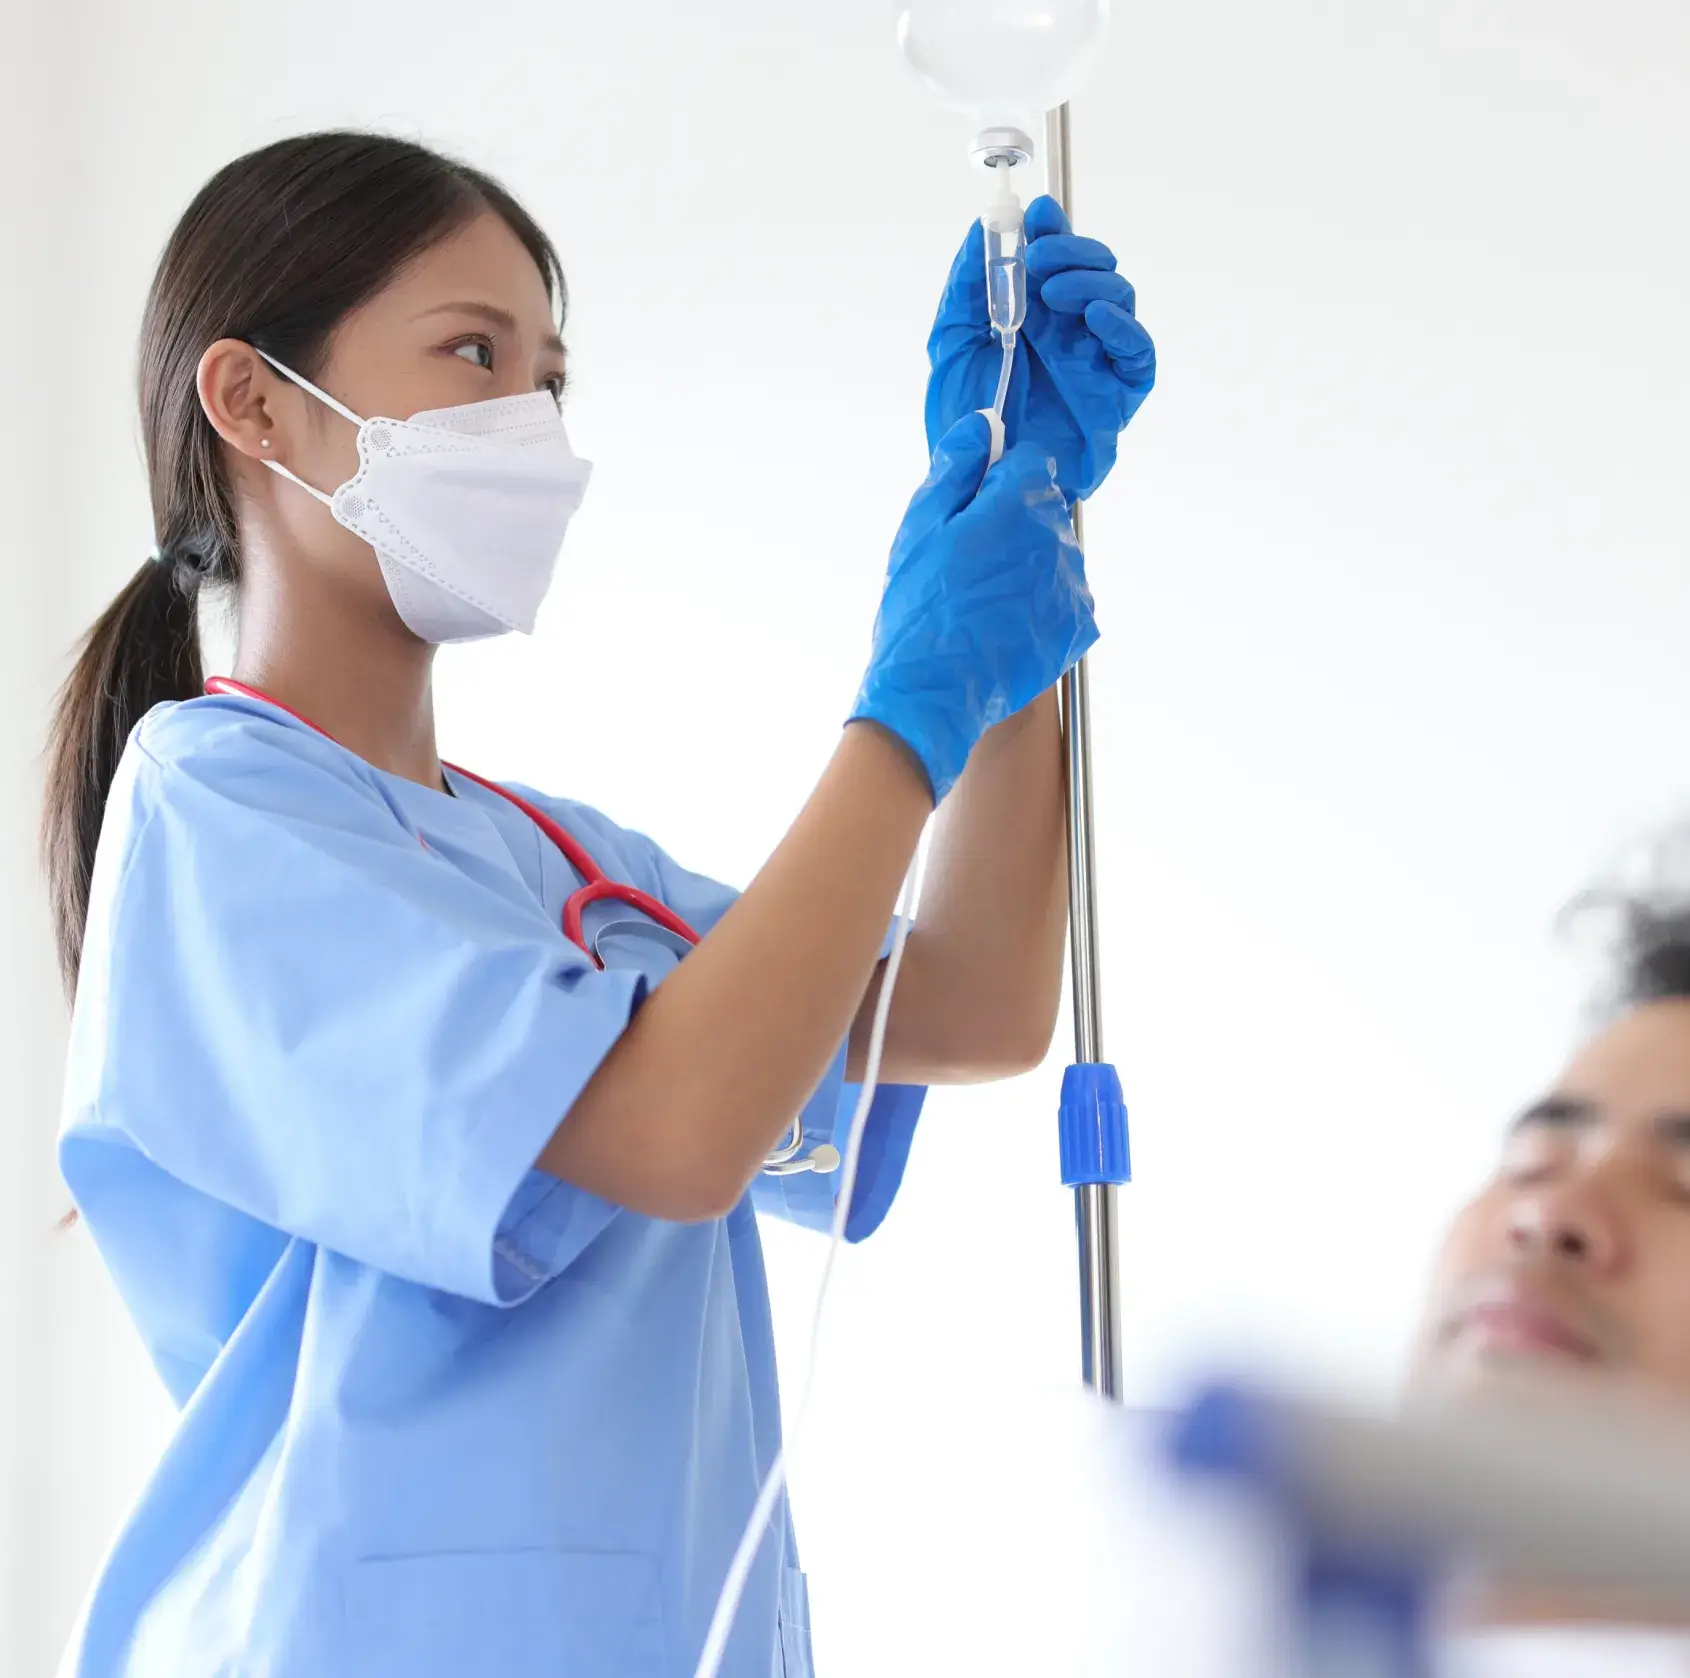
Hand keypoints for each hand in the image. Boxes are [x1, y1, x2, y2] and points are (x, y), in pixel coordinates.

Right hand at [850, 414, 1096, 803]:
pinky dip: (1040, 604)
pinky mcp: (1078, 625)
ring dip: (1028, 564)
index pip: (1029, 461)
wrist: (932, 693)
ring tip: (984, 600)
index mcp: (1019, 503)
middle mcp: (1057, 538)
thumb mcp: (920, 526)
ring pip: (1054, 552)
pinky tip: (1004, 623)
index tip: (972, 509)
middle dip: (1013, 521)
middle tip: (969, 562)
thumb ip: (957, 466)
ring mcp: (1072, 584)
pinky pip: (1064, 596)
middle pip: (1044, 507)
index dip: (997, 480)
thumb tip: (984, 424)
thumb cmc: (918, 609)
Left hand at [924, 196, 1155, 502]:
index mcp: (1033, 317)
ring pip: (1119, 299)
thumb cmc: (967, 422)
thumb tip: (980, 230)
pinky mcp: (1117, 396)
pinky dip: (1123, 328)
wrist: (981, 482)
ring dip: (1090, 282)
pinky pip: (1137, 354)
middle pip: (1095, 269)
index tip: (1036, 216)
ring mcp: (1096, 363)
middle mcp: (1070, 334)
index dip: (1053, 230)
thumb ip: (966, 288)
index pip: (1057, 257)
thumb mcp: (951, 345)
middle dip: (1072, 252)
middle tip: (1039, 260)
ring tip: (1053, 294)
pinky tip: (1095, 317)